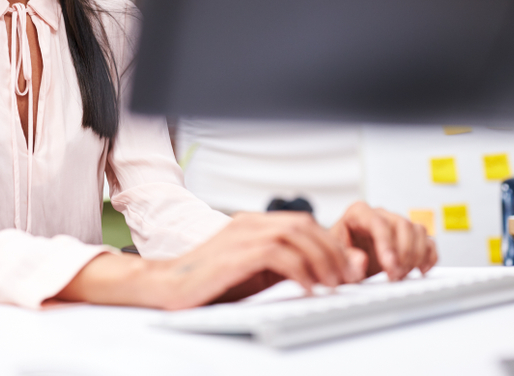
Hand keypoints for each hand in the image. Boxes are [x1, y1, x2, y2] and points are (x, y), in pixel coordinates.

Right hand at [55, 211, 369, 309]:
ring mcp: (241, 235)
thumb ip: (288, 268)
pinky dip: (301, 272)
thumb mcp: (255, 275)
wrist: (167, 287)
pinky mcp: (235, 254)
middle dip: (332, 251)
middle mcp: (248, 223)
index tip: (345, 269)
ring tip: (333, 285)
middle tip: (346, 278)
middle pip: (305, 224)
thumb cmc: (209, 283)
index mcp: (252, 224)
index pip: (303, 222)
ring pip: (296, 236)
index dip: (329, 243)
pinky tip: (309, 291)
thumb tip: (327, 271)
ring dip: (322, 261)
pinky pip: (279, 256)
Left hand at [330, 201, 437, 280]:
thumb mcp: (335, 257)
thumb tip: (361, 259)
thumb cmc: (340, 256)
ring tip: (402, 274)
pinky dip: (429, 256)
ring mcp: (397, 224)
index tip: (389, 265)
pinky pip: (429, 241)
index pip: (378, 222)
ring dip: (415, 256)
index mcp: (358, 213)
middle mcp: (380, 215)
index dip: (386, 244)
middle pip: (402, 224)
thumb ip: (347, 258)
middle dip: (402, 253)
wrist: (346, 263)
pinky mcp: (411, 237)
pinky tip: (420, 270)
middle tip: (395, 275)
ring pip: (417, 231)